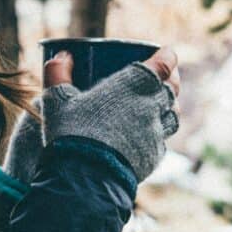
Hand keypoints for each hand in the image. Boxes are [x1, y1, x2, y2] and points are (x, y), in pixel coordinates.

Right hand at [38, 46, 182, 183]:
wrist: (87, 177)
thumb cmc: (72, 132)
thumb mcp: (57, 100)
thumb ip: (57, 74)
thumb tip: (60, 56)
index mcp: (136, 84)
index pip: (165, 64)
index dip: (168, 57)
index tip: (166, 53)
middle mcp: (153, 106)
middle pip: (173, 89)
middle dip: (172, 80)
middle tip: (164, 77)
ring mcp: (157, 133)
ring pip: (173, 115)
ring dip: (168, 107)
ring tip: (158, 104)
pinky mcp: (154, 156)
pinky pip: (162, 140)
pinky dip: (157, 134)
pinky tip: (147, 134)